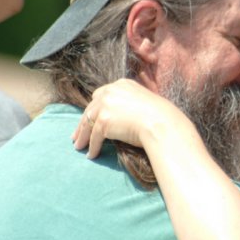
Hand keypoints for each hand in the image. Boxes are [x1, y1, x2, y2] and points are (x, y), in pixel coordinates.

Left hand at [72, 79, 189, 158]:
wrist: (162, 123)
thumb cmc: (161, 116)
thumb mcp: (146, 101)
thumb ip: (133, 103)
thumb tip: (127, 116)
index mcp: (122, 84)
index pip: (101, 95)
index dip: (95, 108)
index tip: (91, 117)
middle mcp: (111, 91)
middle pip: (91, 108)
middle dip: (83, 122)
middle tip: (78, 134)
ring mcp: (106, 105)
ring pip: (88, 122)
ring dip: (83, 136)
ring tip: (79, 146)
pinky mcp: (103, 121)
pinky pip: (94, 137)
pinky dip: (92, 147)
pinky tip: (92, 155)